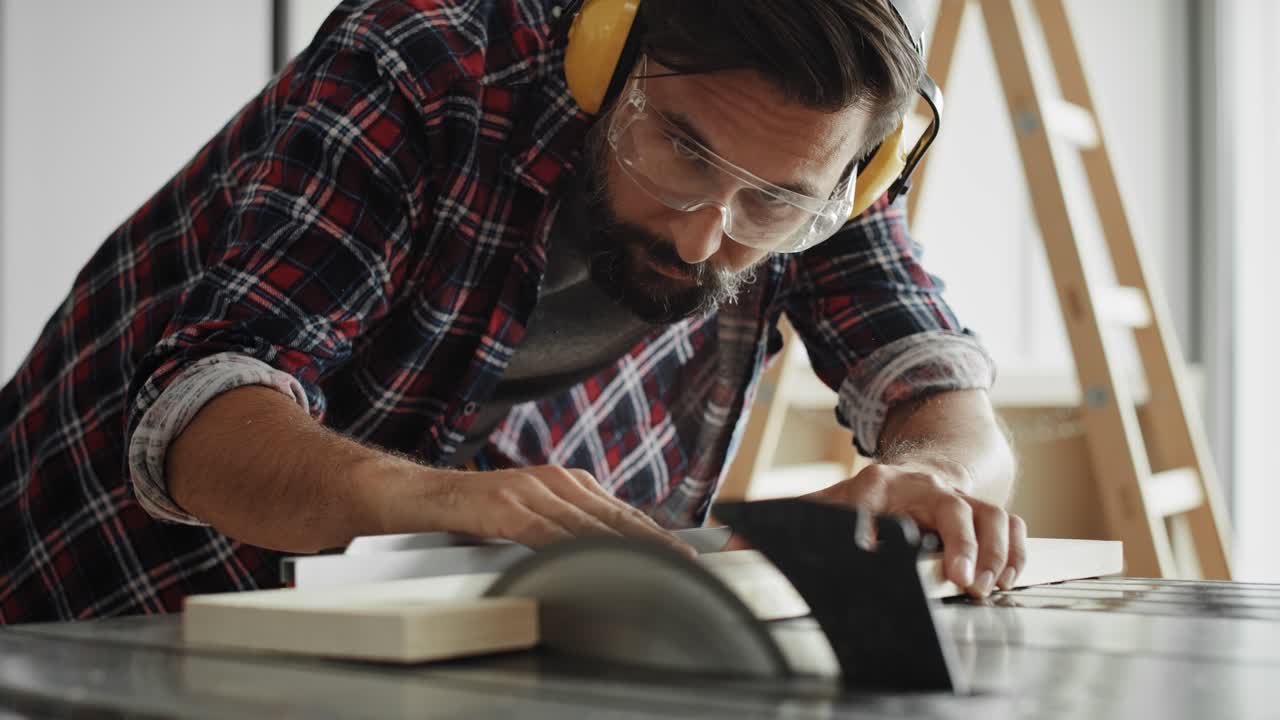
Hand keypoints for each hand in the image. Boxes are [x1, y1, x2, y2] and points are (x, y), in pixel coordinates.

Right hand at [422, 465, 696, 557]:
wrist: (421, 496)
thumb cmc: (476, 512)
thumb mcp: (530, 513)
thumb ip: (565, 527)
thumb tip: (602, 556)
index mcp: (565, 481)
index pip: (619, 510)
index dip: (654, 532)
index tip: (684, 552)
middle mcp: (554, 481)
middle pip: (613, 516)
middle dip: (652, 540)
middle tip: (684, 561)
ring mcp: (530, 492)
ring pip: (586, 524)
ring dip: (623, 547)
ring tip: (652, 565)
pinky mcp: (505, 507)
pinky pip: (545, 533)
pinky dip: (572, 549)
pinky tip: (592, 562)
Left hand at [804, 462, 1026, 597]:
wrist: (912, 472)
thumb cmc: (864, 500)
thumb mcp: (826, 505)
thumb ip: (788, 523)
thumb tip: (738, 545)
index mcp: (878, 484)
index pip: (878, 502)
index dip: (881, 529)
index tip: (881, 555)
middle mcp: (925, 486)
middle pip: (953, 507)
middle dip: (963, 546)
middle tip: (964, 583)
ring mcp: (959, 497)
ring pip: (992, 514)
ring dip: (996, 553)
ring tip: (986, 589)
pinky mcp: (982, 511)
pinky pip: (1013, 525)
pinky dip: (1016, 553)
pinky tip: (1006, 581)